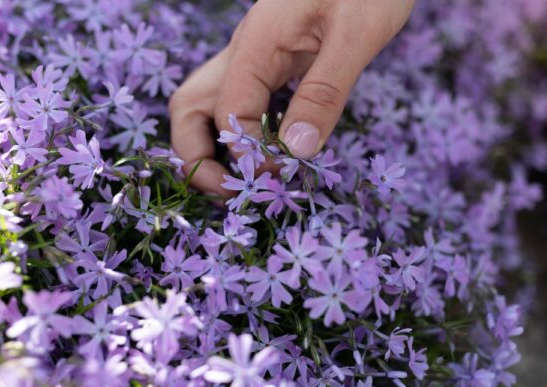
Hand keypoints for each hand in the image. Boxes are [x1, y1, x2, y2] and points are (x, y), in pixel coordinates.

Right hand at [168, 0, 413, 196]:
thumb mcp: (356, 37)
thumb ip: (323, 94)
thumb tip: (294, 151)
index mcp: (256, 42)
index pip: (227, 111)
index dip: (245, 152)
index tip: (278, 175)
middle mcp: (244, 51)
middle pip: (189, 108)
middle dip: (198, 156)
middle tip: (235, 190)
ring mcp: (254, 57)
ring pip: (207, 107)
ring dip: (215, 148)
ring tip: (248, 180)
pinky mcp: (272, 62)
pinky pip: (240, 103)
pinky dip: (245, 134)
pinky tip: (272, 151)